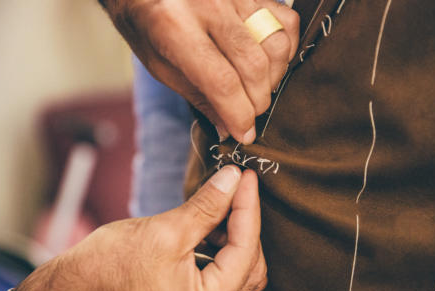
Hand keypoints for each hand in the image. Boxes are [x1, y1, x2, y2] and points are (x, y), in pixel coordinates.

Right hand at [11, 166, 265, 290]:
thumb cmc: (107, 266)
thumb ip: (207, 206)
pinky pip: (221, 279)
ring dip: (234, 238)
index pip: (245, 251)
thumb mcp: (165, 230)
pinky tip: (211, 227)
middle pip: (249, 267)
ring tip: (222, 205)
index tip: (247, 178)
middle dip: (245, 225)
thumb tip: (234, 179)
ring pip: (238, 274)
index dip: (248, 208)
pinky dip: (221, 252)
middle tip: (237, 189)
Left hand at [100, 0, 298, 143]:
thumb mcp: (161, 68)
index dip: (238, 114)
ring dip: (273, 78)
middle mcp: (208, 5)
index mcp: (175, 27)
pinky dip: (286, 48)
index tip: (244, 133)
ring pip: (275, 45)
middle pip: (253, 67)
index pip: (222, 82)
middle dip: (257, 102)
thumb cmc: (148, 28)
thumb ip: (198, 97)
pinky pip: (287, 21)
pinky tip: (269, 62)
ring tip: (257, 89)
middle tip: (249, 114)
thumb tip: (228, 129)